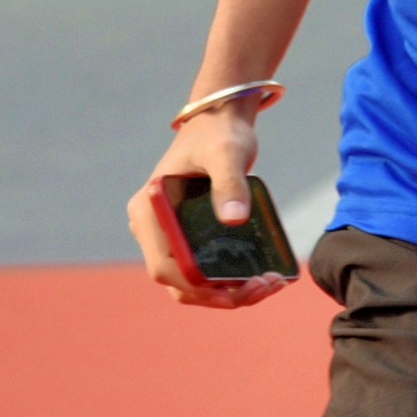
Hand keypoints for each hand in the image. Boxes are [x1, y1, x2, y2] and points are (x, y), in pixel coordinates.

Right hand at [126, 109, 288, 309]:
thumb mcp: (228, 154)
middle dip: (218, 295)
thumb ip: (230, 183)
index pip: (164, 266)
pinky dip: (226, 282)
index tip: (239, 290)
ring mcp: (165, 234)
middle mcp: (151, 227)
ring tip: (268, 284)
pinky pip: (200, 270)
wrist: (219, 121)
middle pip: (178, 281)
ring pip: (189, 283)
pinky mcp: (184, 237)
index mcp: (149, 210)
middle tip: (264, 287)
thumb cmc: (220, 134)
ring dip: (225, 294)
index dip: (197, 287)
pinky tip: (260, 277)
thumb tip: (234, 218)